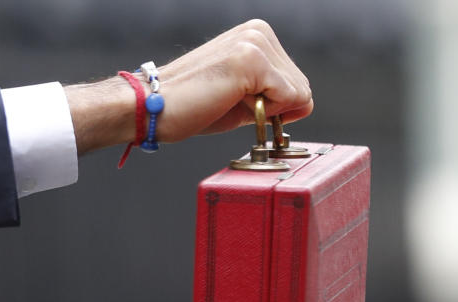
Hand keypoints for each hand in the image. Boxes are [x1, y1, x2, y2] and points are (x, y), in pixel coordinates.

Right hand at [65, 20, 312, 153]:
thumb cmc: (190, 105)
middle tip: (231, 105)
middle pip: (301, 86)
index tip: (239, 104)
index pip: (296, 80)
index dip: (273, 106)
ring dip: (266, 110)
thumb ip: (273, 95)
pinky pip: (289, 99)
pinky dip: (265, 113)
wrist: (153, 106)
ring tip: (228, 102)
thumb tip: (304, 103)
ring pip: (297, 93)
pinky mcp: (252, 60)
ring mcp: (255, 43)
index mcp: (256, 35)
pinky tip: (231, 102)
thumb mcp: (242, 97)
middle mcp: (259, 32)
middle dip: (272, 109)